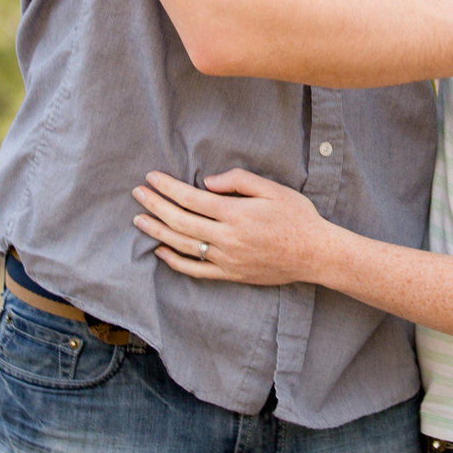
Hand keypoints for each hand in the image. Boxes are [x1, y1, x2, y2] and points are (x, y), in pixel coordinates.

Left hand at [132, 169, 327, 286]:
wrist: (314, 253)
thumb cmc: (297, 216)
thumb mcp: (273, 188)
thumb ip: (239, 180)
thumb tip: (208, 182)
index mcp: (236, 213)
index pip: (191, 198)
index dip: (167, 188)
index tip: (151, 178)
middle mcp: (227, 238)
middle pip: (180, 221)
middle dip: (155, 206)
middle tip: (138, 193)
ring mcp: (226, 259)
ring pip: (183, 246)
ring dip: (158, 232)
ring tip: (140, 220)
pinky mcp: (230, 275)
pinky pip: (195, 270)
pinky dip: (175, 261)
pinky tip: (161, 251)